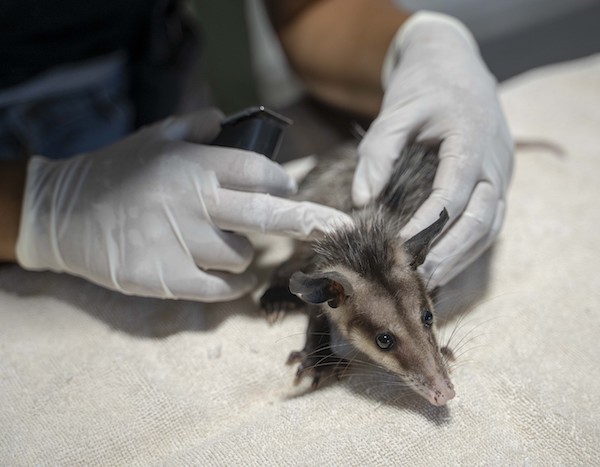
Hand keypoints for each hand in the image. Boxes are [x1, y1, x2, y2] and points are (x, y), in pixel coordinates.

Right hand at [16, 108, 349, 300]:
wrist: (64, 214)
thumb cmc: (115, 172)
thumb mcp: (152, 137)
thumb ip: (195, 127)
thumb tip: (229, 121)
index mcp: (193, 165)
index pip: (257, 171)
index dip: (281, 181)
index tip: (289, 189)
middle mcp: (193, 203)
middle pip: (267, 216)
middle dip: (309, 220)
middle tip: (336, 224)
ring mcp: (180, 243)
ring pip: (242, 255)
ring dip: (242, 250)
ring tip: (216, 241)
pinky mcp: (167, 279)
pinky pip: (222, 289)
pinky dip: (233, 284)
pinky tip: (227, 276)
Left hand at [352, 11, 513, 286]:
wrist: (457, 65)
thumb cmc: (424, 88)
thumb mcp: (396, 111)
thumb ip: (378, 153)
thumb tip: (361, 201)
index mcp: (473, 139)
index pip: (453, 194)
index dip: (427, 226)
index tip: (398, 249)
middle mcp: (496, 163)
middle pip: (481, 220)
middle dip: (450, 255)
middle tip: (418, 281)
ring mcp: (502, 175)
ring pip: (490, 228)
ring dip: (461, 259)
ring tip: (429, 284)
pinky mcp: (498, 185)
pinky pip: (489, 224)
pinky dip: (467, 248)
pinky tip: (442, 267)